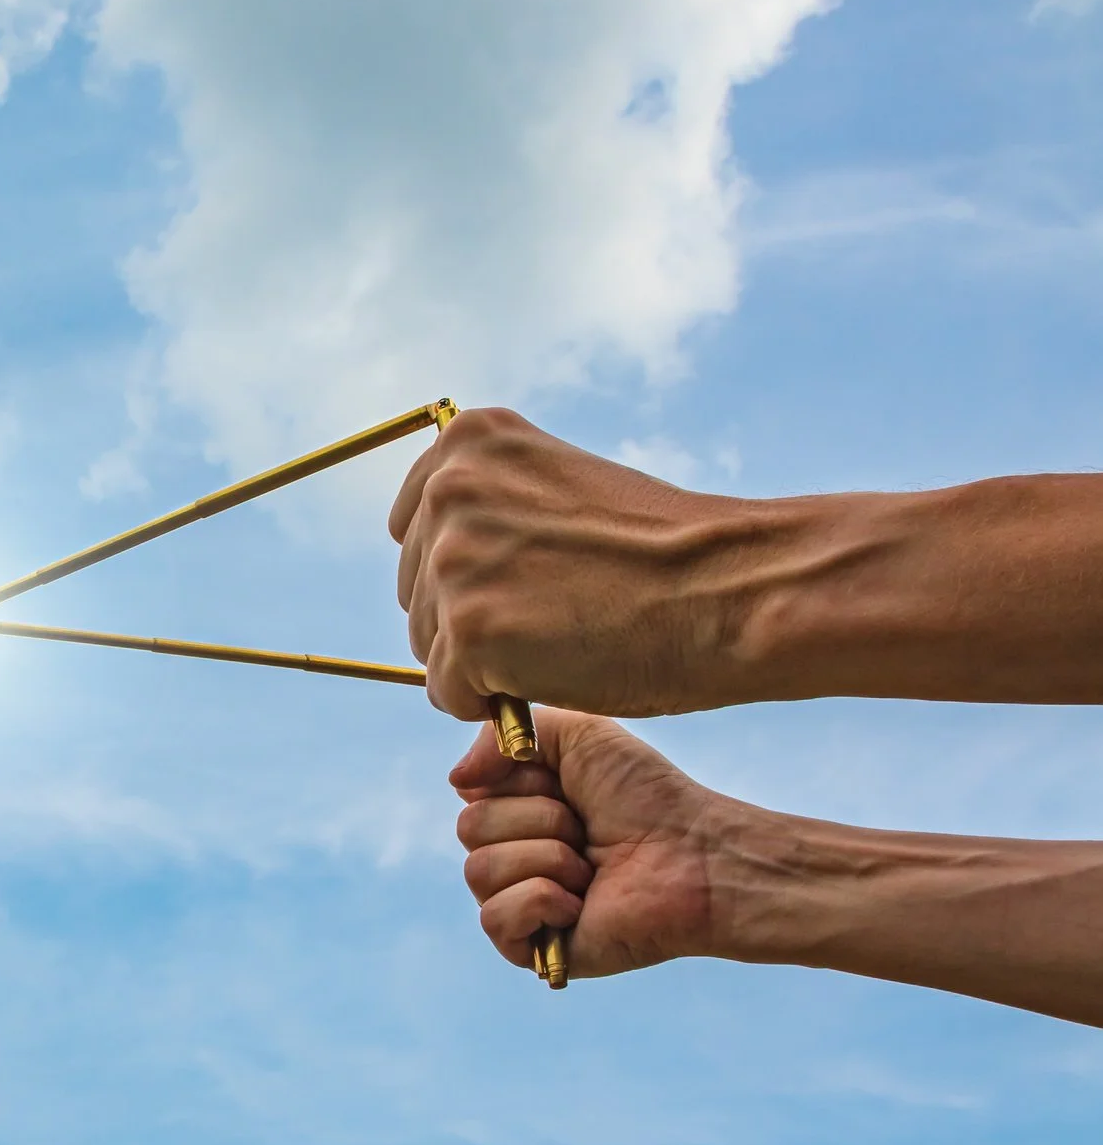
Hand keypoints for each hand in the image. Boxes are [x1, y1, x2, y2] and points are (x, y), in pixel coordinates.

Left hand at [389, 407, 765, 719]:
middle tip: (558, 615)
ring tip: (564, 638)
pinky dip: (490, 702)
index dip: (466, 571)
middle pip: (417, 590)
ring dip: (482, 662)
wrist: (732, 588)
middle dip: (471, 618)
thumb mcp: (561, 488)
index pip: (412, 527)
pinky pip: (448, 693)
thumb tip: (433, 556)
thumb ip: (493, 506)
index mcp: (470, 441)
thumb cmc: (661, 551)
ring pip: (428, 645)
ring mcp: (454, 559)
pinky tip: (552, 674)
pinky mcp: (468, 630)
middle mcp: (449, 490)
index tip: (523, 579)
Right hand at [453, 708, 739, 978]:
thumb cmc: (648, 797)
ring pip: (479, 872)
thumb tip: (455, 780)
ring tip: (591, 869)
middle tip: (587, 831)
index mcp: (518, 811)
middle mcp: (513, 857)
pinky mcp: (533, 950)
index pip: (470, 792)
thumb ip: (506, 737)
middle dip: (538, 820)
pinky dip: (541, 900)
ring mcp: (521, 905)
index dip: (520, 782)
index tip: (567, 786)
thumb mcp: (579, 735)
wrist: (696, 856)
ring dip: (546, 859)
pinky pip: (493, 918)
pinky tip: (582, 903)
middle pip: (469, 830)